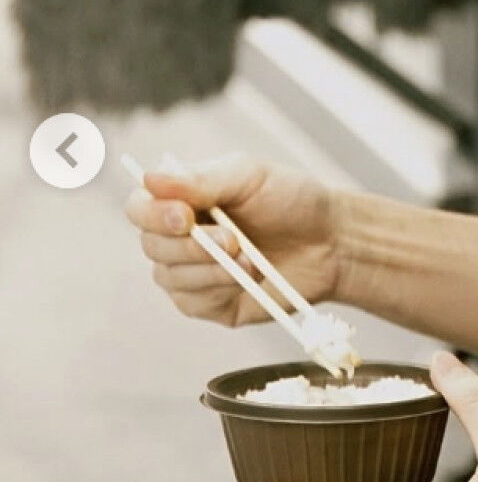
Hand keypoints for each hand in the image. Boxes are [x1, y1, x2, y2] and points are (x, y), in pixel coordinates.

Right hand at [125, 155, 340, 327]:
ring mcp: (192, 274)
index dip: (153, 215)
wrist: (332, 241)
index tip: (185, 216)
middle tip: (234, 240)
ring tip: (251, 259)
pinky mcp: (211, 305)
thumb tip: (149, 178)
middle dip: (192, 246)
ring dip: (210, 269)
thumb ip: (200, 179)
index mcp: (181, 200)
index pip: (139, 209)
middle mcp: (178, 238)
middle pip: (151, 247)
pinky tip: (248, 278)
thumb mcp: (248, 176)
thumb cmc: (291, 200)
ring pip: (170, 278)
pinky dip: (218, 289)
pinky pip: (192, 303)